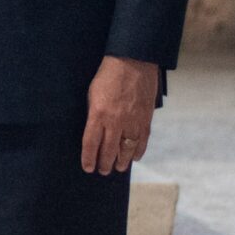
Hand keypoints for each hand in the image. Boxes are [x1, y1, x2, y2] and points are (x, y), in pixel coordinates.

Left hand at [81, 54, 159, 173]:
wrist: (132, 63)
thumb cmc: (107, 76)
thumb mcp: (91, 94)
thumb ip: (93, 114)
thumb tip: (93, 131)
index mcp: (98, 115)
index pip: (91, 143)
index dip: (89, 158)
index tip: (88, 168)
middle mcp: (116, 121)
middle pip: (109, 150)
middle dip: (105, 163)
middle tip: (103, 171)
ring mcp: (133, 121)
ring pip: (127, 149)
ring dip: (122, 161)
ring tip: (118, 168)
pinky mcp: (146, 119)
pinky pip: (142, 141)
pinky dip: (138, 151)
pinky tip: (134, 157)